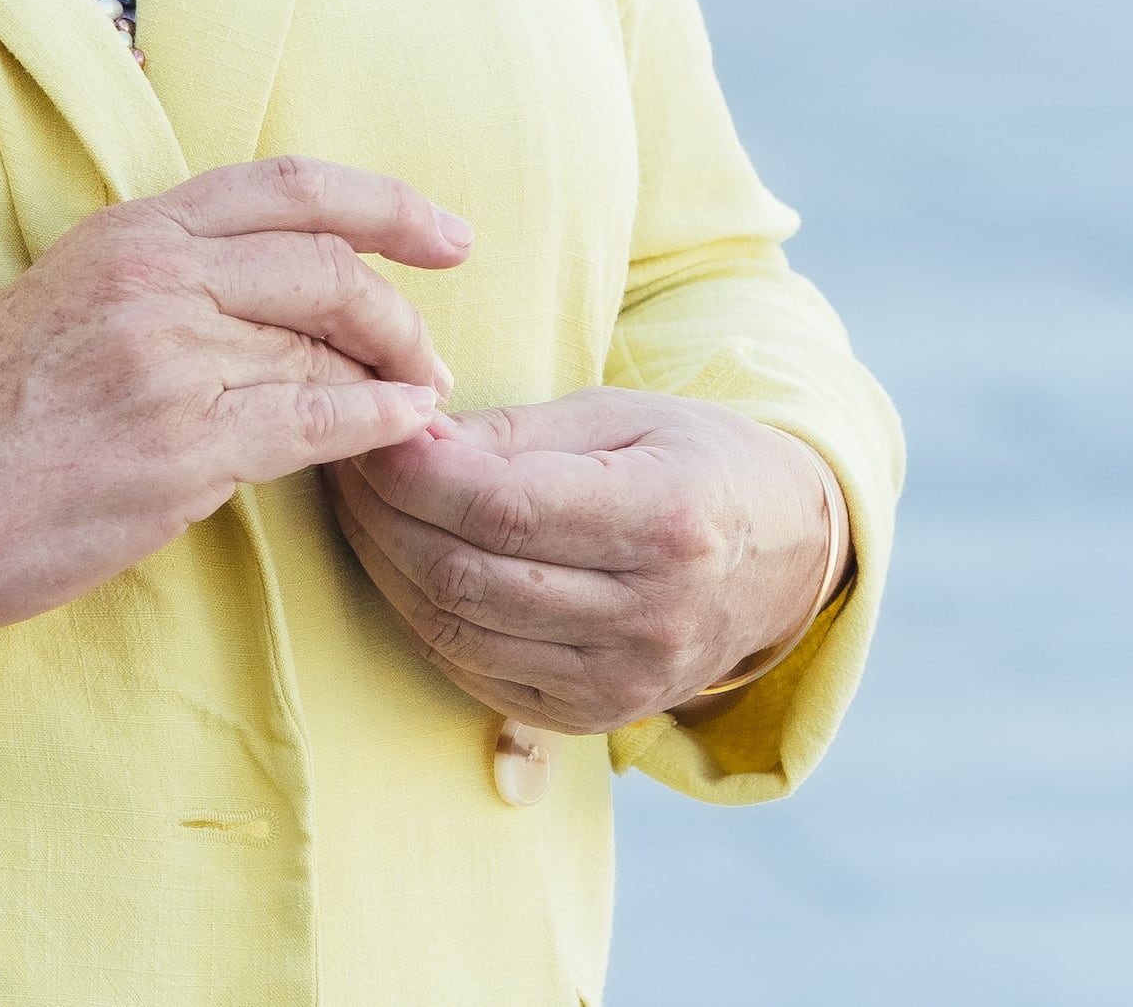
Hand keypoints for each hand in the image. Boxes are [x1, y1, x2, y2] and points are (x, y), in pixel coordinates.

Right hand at [0, 156, 471, 708]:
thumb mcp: (66, 301)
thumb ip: (159, 283)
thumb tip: (270, 304)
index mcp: (128, 232)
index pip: (286, 186)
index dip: (383, 202)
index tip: (445, 233)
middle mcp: (154, 275)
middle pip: (328, 264)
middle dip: (401, 308)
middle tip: (435, 350)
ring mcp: (169, 356)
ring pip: (325, 347)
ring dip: (392, 377)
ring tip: (418, 401)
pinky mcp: (180, 442)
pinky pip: (315, 419)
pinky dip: (378, 422)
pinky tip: (409, 428)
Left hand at [327, 389, 842, 735]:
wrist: (786, 559)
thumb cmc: (698, 463)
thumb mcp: (625, 414)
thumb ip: (515, 433)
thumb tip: (409, 438)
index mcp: (666, 520)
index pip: (501, 507)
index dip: (412, 472)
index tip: (372, 428)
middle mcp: (647, 615)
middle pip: (465, 575)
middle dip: (381, 515)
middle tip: (345, 460)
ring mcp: (620, 681)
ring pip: (455, 633)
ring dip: (386, 567)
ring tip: (362, 505)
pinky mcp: (591, 717)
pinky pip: (473, 672)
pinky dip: (424, 616)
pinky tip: (405, 563)